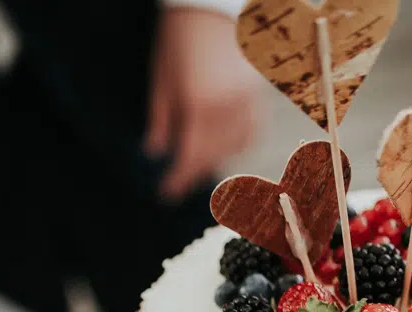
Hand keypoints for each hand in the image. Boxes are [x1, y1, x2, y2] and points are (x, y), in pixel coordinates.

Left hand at [146, 7, 260, 199]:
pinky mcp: (257, 95)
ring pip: (234, 147)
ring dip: (216, 158)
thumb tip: (155, 152)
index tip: (166, 193)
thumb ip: (160, 118)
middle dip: (194, 171)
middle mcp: (226, 108)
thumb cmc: (179, 36)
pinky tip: (225, 145)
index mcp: (198, 104)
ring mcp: (245, 102)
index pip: (189, 155)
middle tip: (179, 181)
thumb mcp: (161, 77)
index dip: (178, 179)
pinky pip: (251, 131)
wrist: (211, 4)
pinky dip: (238, 143)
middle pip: (212, 156)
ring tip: (199, 160)